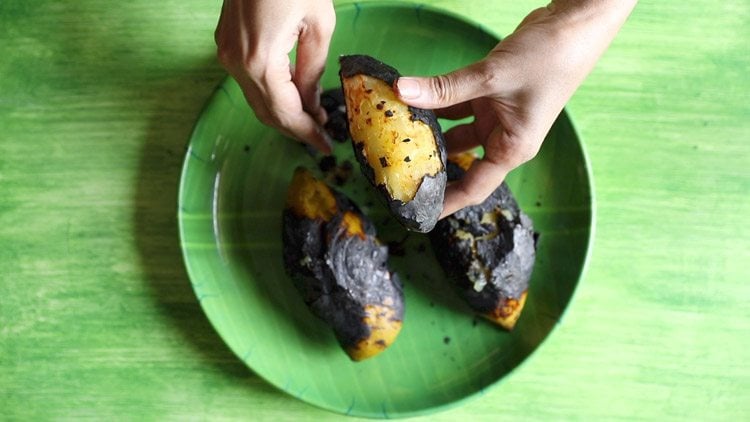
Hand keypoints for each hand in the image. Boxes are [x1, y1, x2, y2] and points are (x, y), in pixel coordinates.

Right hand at [215, 0, 334, 153]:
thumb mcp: (319, 23)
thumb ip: (313, 68)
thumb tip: (312, 102)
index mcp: (259, 59)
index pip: (285, 113)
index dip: (307, 133)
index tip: (326, 145)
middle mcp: (236, 61)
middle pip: (267, 113)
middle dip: (296, 129)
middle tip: (322, 137)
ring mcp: (226, 53)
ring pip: (256, 100)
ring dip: (283, 114)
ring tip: (312, 120)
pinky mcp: (226, 44)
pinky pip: (249, 81)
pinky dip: (271, 95)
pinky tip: (293, 96)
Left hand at [395, 0, 636, 216]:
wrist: (572, 25)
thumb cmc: (549, 59)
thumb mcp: (490, 77)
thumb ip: (444, 88)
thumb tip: (402, 91)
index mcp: (512, 149)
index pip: (473, 188)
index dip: (445, 203)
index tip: (418, 213)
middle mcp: (503, 138)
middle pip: (460, 164)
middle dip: (430, 168)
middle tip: (398, 174)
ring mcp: (497, 118)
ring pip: (455, 134)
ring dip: (429, 133)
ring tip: (397, 138)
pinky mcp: (490, 97)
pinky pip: (456, 108)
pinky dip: (436, 105)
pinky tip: (412, 103)